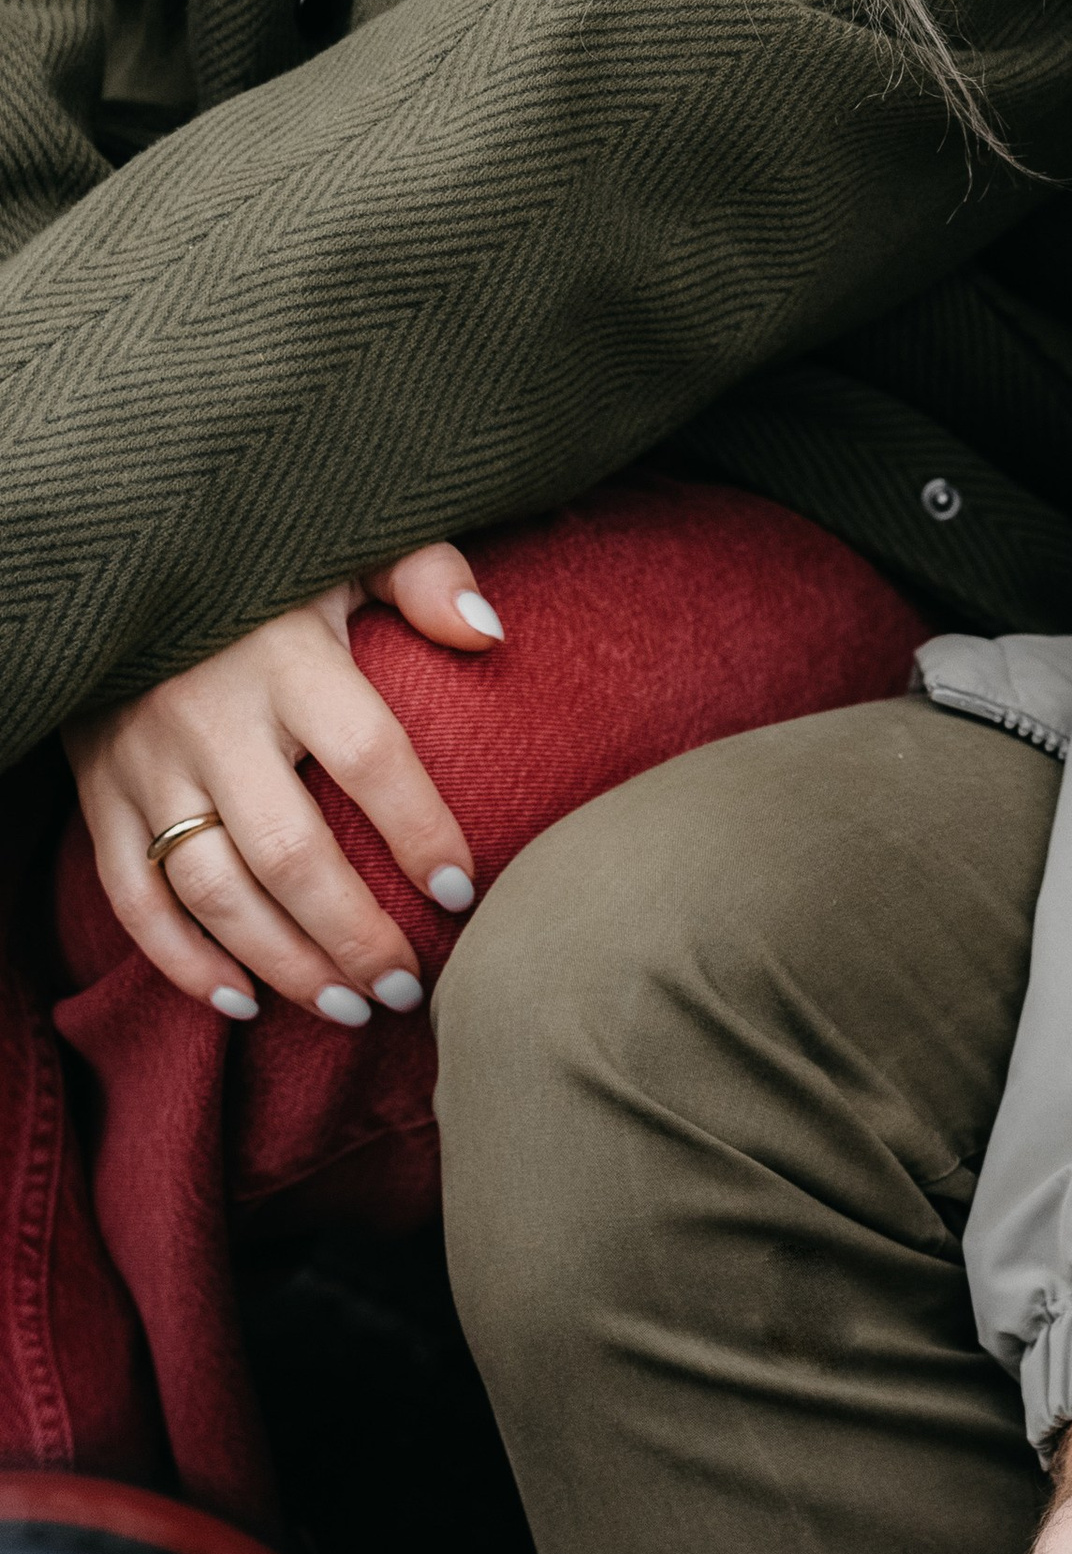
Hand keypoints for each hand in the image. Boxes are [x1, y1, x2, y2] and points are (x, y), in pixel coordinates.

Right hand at [64, 543, 504, 1026]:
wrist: (121, 556)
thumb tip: (491, 633)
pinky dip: (181, 962)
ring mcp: (147, 763)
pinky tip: (241, 1003)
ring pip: (214, 891)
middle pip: (290, 852)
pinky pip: (133, 897)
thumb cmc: (264, 561)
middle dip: (353, 936)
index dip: (419, 830)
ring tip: (348, 1009)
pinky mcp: (98, 792)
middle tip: (407, 989)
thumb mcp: (347, 544)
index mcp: (287, 655)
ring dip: (282, 964)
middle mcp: (213, 718)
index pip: (368, 756)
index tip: (461, 892)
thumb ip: (424, 575)